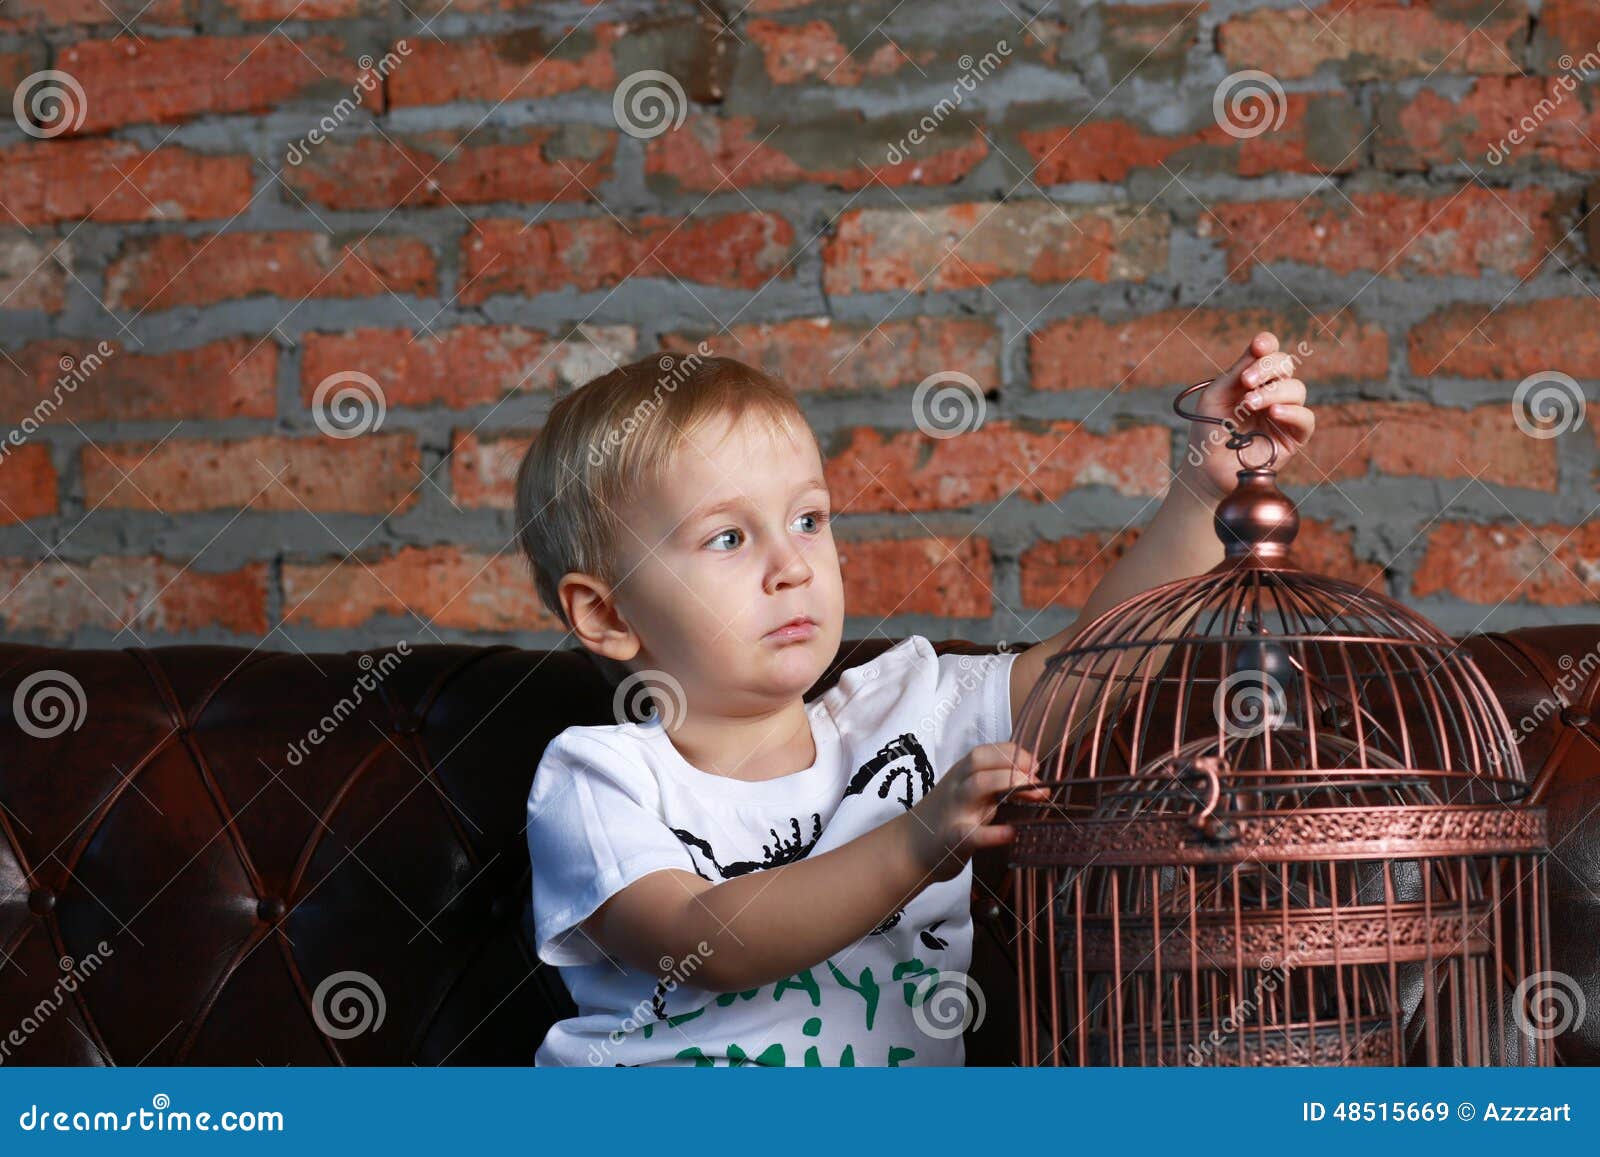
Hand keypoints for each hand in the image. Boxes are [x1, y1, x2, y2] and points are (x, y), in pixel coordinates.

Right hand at [905, 742, 1049, 883]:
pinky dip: (993, 833)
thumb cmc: (946, 819)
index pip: (987, 751)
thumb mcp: (968, 795)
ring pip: (976, 786)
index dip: (1015, 754)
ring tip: (1035, 794)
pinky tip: (1011, 833)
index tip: (1035, 767)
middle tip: (1038, 779)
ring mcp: (954, 812)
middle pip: (980, 761)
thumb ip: (995, 786)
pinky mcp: (952, 840)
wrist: (909, 848)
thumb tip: (1034, 780)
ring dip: (1007, 783)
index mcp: (961, 774)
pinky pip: (971, 834)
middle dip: (1013, 763)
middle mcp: (958, 787)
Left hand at [1176, 331, 1315, 502]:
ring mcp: (1285, 413)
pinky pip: (1306, 419)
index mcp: (1254, 379)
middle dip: (1267, 368)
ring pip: (1297, 390)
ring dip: (1273, 392)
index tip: (1258, 346)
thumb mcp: (1216, 396)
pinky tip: (1273, 413)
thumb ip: (1236, 373)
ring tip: (1249, 404)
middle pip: (1286, 366)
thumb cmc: (1208, 429)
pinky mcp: (1293, 437)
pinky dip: (1292, 412)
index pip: (1269, 353)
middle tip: (1245, 381)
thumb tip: (1258, 346)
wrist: (1205, 466)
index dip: (1267, 345)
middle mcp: (1273, 392)